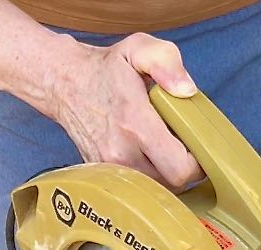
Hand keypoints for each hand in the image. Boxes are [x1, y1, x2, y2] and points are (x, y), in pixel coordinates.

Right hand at [49, 33, 201, 187]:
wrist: (63, 81)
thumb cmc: (106, 68)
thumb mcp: (139, 49)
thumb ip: (167, 63)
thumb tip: (187, 90)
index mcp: (135, 124)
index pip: (180, 168)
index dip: (197, 164)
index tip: (197, 147)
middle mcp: (121, 153)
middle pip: (172, 185)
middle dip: (184, 169)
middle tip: (183, 147)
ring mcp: (109, 168)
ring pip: (157, 189)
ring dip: (168, 174)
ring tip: (165, 149)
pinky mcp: (103, 175)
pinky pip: (139, 187)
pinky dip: (151, 177)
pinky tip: (149, 156)